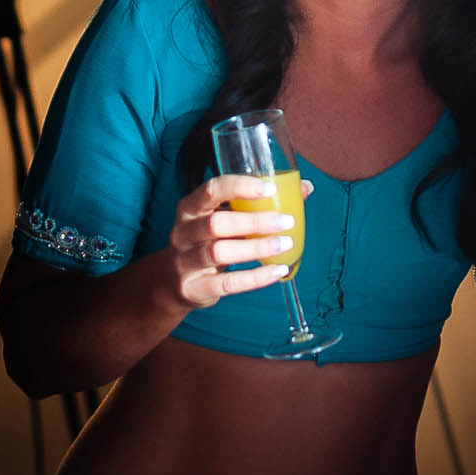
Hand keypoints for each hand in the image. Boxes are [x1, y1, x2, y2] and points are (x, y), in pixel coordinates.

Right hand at [162, 174, 310, 307]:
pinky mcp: (194, 287)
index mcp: (190, 208)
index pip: (212, 189)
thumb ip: (256, 204)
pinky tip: (277, 271)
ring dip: (256, 248)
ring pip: (219, 252)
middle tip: (286, 221)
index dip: (240, 187)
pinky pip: (227, 283)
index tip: (270, 189)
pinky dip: (255, 278)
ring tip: (284, 244)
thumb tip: (304, 188)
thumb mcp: (221, 218)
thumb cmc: (204, 242)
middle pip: (216, 223)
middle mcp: (183, 232)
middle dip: (254, 221)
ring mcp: (185, 261)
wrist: (171, 282)